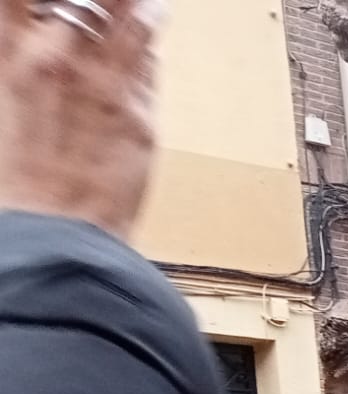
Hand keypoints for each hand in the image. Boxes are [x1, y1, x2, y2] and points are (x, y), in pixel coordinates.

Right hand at [0, 0, 160, 238]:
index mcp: (12, 58)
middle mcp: (57, 61)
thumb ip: (24, 65)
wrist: (54, 235)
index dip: (48, 0)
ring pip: (129, 17)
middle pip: (85, 0)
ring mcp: (103, 86)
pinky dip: (148, 43)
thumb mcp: (6, 108)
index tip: (54, 3)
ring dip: (135, 6)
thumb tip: (39, 42)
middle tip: (99, 4)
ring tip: (142, 3)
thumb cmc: (21, 181)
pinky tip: (151, 28)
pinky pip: (149, 62)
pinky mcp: (140, 116)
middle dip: (99, 0)